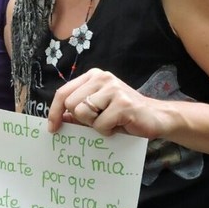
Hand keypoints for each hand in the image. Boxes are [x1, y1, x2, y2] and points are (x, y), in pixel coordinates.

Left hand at [47, 68, 170, 138]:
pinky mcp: (123, 103)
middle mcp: (102, 78)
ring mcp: (113, 89)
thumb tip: (58, 120)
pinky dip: (107, 131)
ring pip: (83, 113)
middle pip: (71, 104)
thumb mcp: (97, 111)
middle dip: (81, 119)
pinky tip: (118, 126)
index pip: (63, 93)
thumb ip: (78, 112)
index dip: (54, 112)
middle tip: (98, 122)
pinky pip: (100, 124)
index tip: (53, 128)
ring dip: (94, 125)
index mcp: (93, 77)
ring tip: (109, 123)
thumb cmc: (123, 116)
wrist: (156, 117)